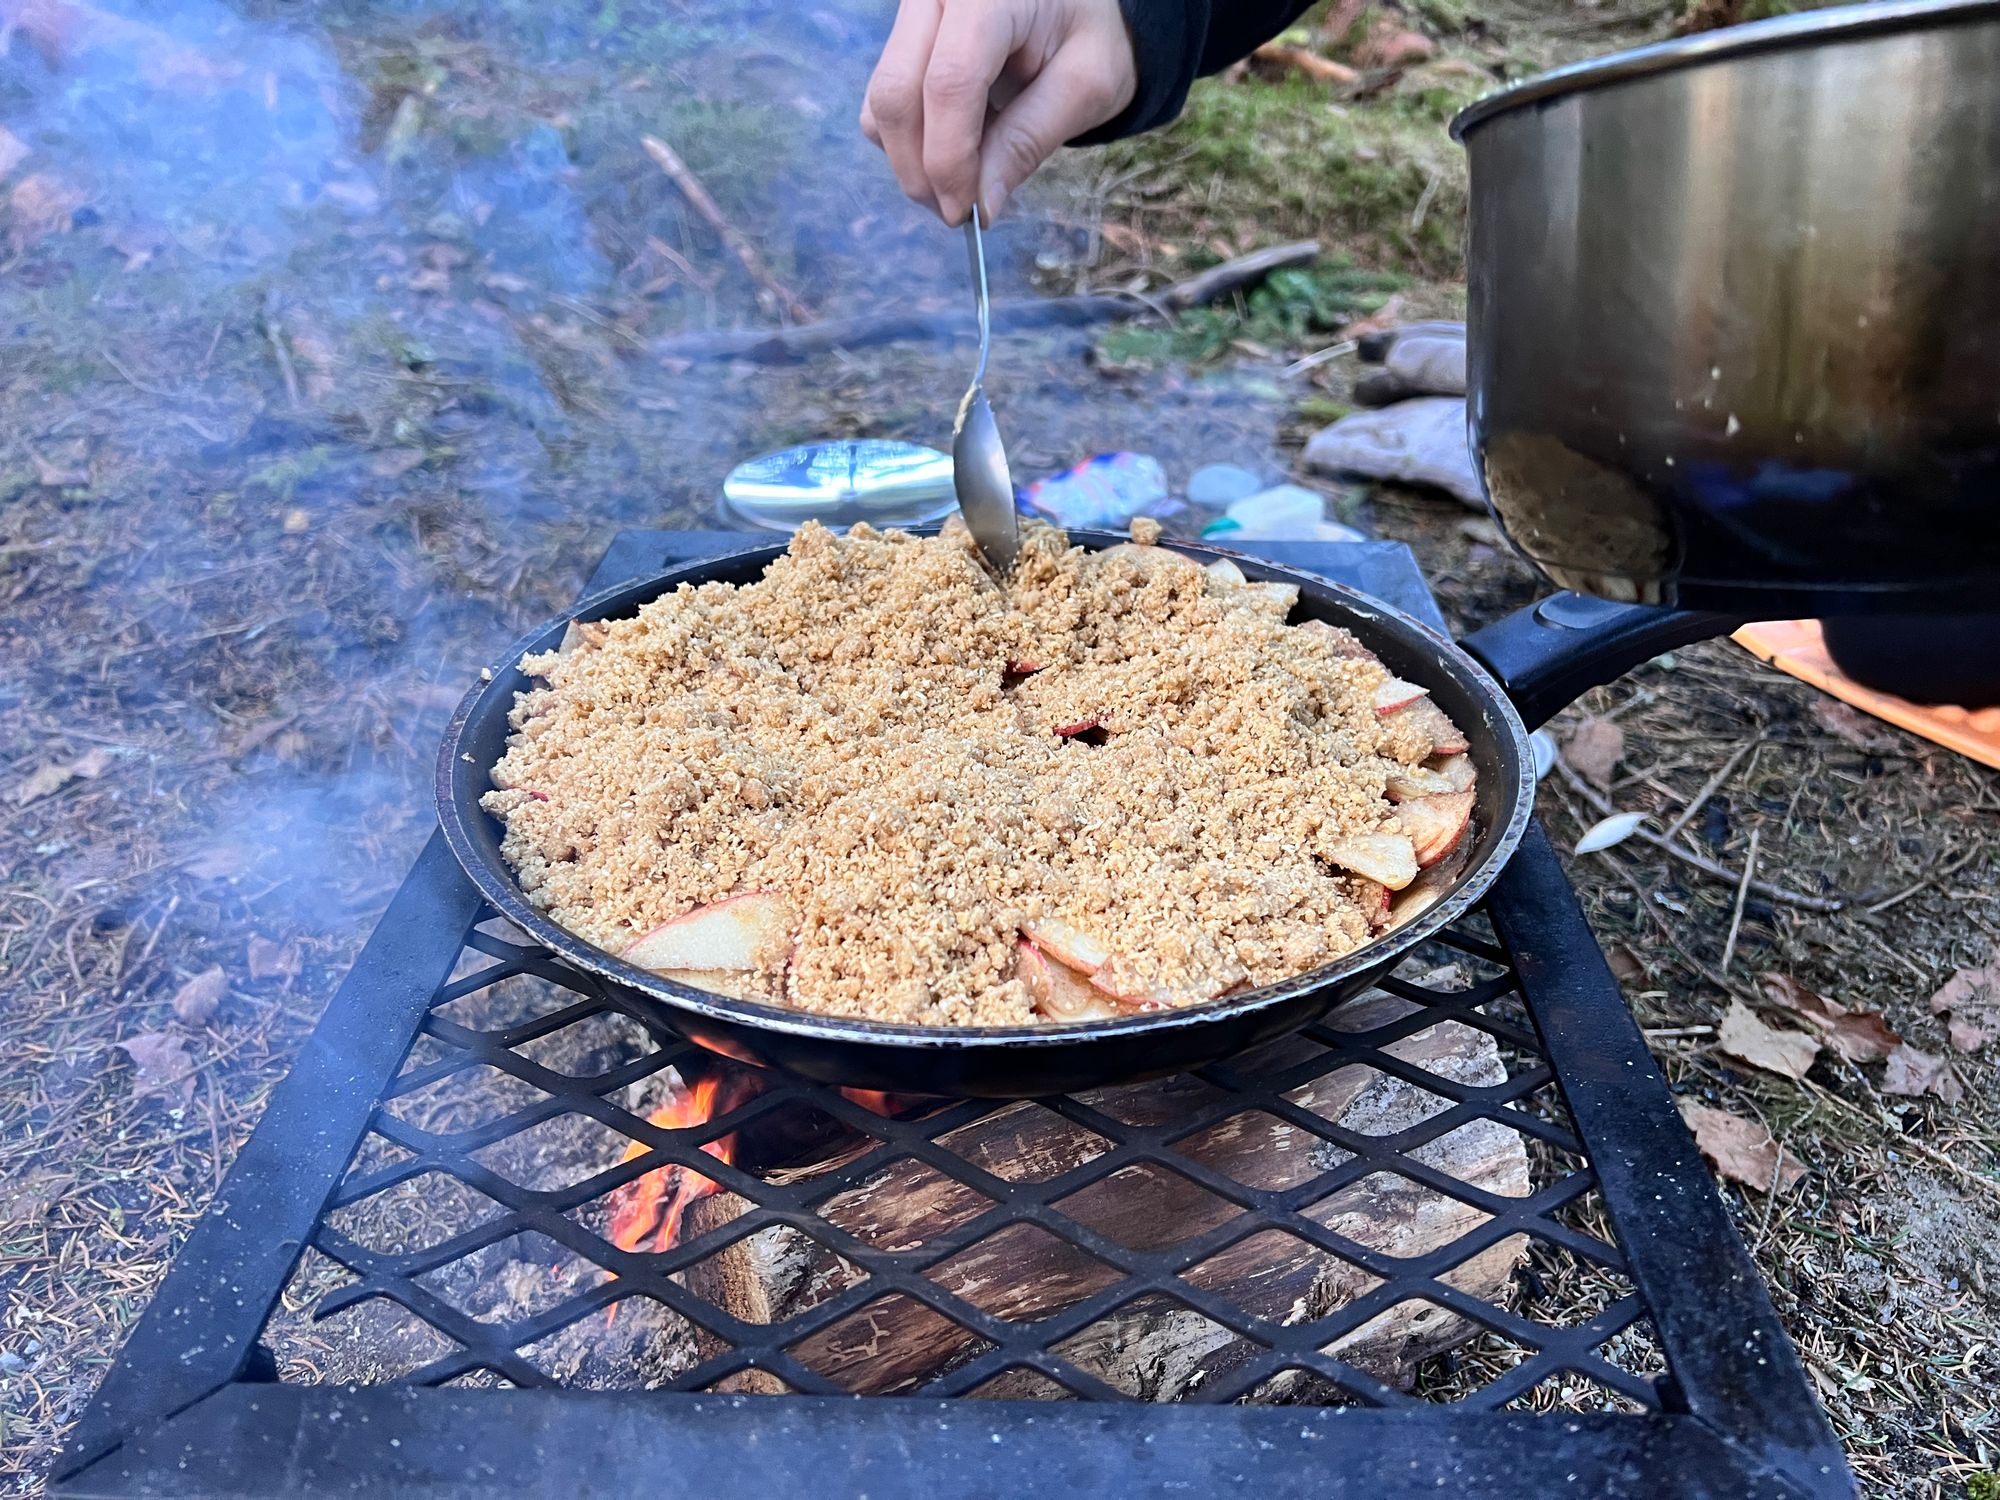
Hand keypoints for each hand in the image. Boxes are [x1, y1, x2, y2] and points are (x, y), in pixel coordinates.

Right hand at [861, 0, 1136, 225]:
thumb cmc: (1091, 34)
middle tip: (958, 214)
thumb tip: (981, 206)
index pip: (949, 83)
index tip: (965, 212)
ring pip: (882, 102)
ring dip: (913, 161)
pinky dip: (912, 142)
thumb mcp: (1084, 87)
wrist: (1076, 4)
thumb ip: (1029, 141)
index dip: (949, 158)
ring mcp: (913, 12)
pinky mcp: (902, 36)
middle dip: (922, 169)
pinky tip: (956, 147)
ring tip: (963, 181)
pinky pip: (884, 102)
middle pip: (897, 93)